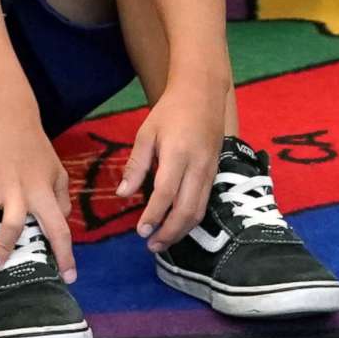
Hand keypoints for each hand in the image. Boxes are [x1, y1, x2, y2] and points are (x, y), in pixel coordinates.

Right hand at [0, 108, 75, 280]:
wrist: (7, 114)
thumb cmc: (34, 146)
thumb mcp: (56, 169)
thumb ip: (60, 195)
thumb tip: (63, 218)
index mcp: (43, 192)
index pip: (59, 228)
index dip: (66, 255)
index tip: (69, 278)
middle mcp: (20, 191)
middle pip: (12, 228)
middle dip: (1, 252)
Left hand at [119, 79, 224, 251]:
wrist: (203, 93)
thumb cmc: (170, 112)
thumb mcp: (146, 133)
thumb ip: (136, 165)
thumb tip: (122, 194)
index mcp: (178, 154)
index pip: (166, 193)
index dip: (153, 216)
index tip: (141, 231)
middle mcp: (198, 166)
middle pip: (187, 209)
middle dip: (170, 232)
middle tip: (151, 245)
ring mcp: (210, 170)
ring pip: (199, 210)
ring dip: (182, 230)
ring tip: (163, 241)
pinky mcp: (216, 172)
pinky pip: (205, 202)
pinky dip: (191, 218)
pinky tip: (177, 224)